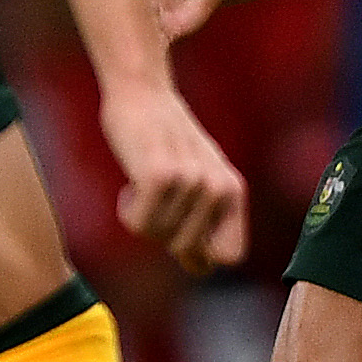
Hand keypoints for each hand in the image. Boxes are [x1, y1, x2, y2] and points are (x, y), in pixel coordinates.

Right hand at [100, 78, 247, 274]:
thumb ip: (202, 223)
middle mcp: (218, 187)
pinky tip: (130, 182)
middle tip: (156, 199)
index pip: (230, 256)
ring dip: (142, 216)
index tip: (179, 231)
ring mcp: (191, 181)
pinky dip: (126, 210)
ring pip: (158, 236)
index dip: (202, 253)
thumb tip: (201, 269)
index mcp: (234, 190)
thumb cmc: (166, 140)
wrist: (142, 92)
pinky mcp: (159, 177)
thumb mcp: (195, 180)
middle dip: (163, 233)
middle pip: (185, 249)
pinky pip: (137, 225)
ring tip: (144, 182)